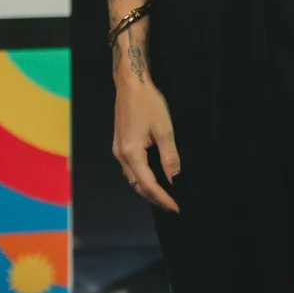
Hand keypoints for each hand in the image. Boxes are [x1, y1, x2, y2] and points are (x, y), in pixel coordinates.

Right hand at [113, 73, 180, 211]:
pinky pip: (130, 169)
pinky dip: (141, 178)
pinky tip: (153, 178)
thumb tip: (175, 180)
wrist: (131, 85)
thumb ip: (170, 158)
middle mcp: (120, 155)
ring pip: (132, 178)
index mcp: (131, 153)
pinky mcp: (119, 145)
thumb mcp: (164, 130)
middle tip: (172, 206)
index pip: (148, 184)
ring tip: (165, 195)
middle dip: (155, 197)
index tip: (176, 207)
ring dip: (147, 189)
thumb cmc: (148, 103)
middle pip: (137, 185)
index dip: (163, 198)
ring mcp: (117, 150)